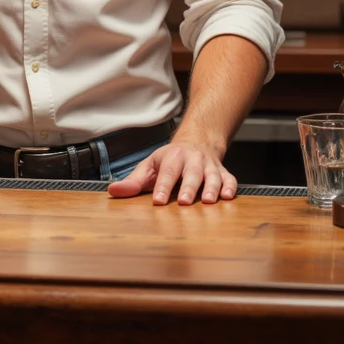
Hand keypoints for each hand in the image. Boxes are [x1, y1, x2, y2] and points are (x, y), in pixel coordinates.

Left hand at [107, 132, 236, 205]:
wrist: (196, 142)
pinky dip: (230, 187)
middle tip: (184, 201)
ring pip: (212, 176)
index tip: (157, 201)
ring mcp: (209, 166)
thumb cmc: (170, 160)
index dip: (162, 187)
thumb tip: (113, 191)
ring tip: (208, 201)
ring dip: (211, 188)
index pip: (166, 172)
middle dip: (188, 187)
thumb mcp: (149, 167)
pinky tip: (228, 197)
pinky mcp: (223, 173)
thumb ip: (133, 182)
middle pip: (191, 173)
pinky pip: (229, 179)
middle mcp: (192, 160)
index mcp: (172, 157)